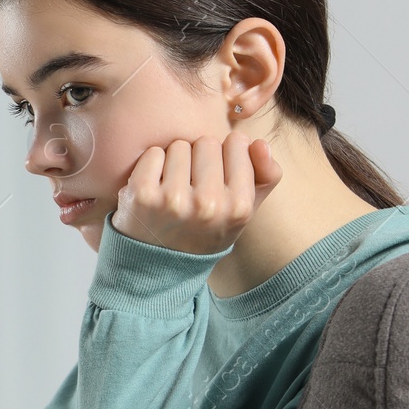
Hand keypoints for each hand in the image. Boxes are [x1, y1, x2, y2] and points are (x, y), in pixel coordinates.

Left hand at [111, 133, 280, 254]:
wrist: (158, 266)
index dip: (226, 154)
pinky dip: (151, 165)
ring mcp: (173, 200)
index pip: (237, 142)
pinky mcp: (142, 195)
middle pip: (206, 142)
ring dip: (174, 162)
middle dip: (199, 158)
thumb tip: (258, 142)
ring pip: (179, 146)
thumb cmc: (205, 229)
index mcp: (239, 206)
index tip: (217, 174)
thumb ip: (266, 175)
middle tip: (192, 185)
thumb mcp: (243, 210)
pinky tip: (154, 188)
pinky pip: (153, 153)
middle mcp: (208, 204)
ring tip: (173, 188)